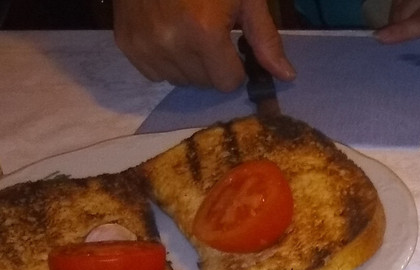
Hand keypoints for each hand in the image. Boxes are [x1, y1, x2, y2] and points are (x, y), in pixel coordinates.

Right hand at [113, 0, 295, 91]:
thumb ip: (265, 39)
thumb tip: (286, 76)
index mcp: (204, 32)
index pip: (228, 82)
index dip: (236, 66)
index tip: (231, 44)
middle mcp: (171, 43)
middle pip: (205, 83)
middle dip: (213, 64)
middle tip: (209, 31)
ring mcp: (144, 44)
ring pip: (181, 80)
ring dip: (190, 64)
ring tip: (187, 29)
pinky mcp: (126, 41)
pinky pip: (154, 73)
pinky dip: (165, 60)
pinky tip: (168, 33)